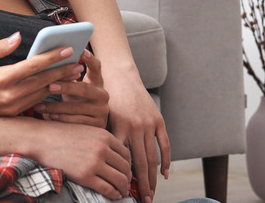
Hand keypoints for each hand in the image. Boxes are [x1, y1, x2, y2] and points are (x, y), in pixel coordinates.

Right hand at [0, 32, 80, 116]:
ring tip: (74, 73)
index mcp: (2, 79)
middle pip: (42, 80)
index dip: (51, 57)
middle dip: (62, 71)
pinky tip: (60, 84)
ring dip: (60, 82)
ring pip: (43, 93)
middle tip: (77, 62)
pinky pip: (37, 101)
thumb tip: (18, 36)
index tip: (67, 49)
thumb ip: (0, 47)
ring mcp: (14, 106)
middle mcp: (10, 94)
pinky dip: (50, 92)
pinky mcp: (16, 113)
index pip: (33, 66)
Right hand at [23, 118, 132, 199]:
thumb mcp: (86, 130)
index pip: (126, 154)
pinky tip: (114, 195)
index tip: (126, 172)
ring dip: (123, 188)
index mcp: (104, 135)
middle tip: (126, 184)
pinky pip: (107, 189)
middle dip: (128, 178)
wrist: (41, 139)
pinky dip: (114, 194)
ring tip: (121, 191)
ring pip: (120, 180)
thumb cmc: (61, 134)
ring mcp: (94, 163)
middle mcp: (102, 149)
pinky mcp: (85, 176)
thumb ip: (101, 140)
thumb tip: (114, 156)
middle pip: (125, 168)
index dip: (128, 165)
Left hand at [33, 50, 109, 127]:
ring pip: (78, 108)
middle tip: (50, 86)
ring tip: (40, 105)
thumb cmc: (75, 98)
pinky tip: (50, 116)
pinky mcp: (98, 125)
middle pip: (85, 89)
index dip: (90, 59)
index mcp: (97, 81)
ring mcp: (102, 111)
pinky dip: (63, 119)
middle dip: (66, 87)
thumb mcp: (74, 86)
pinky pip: (78, 122)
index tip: (81, 51)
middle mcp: (102, 95)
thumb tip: (47, 59)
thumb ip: (67, 75)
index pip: (96, 67)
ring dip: (57, 107)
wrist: (87, 122)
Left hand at [107, 75, 170, 202]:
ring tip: (152, 193)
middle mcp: (135, 127)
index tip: (124, 192)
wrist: (120, 74)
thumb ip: (103, 136)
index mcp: (118, 127)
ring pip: (153, 157)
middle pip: (140, 163)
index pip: (123, 160)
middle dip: (142, 185)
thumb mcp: (99, 115)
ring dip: (153, 177)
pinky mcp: (158, 120)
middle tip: (144, 201)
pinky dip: (165, 160)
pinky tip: (163, 174)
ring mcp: (149, 124)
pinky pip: (164, 144)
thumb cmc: (103, 96)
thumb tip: (101, 160)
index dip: (124, 177)